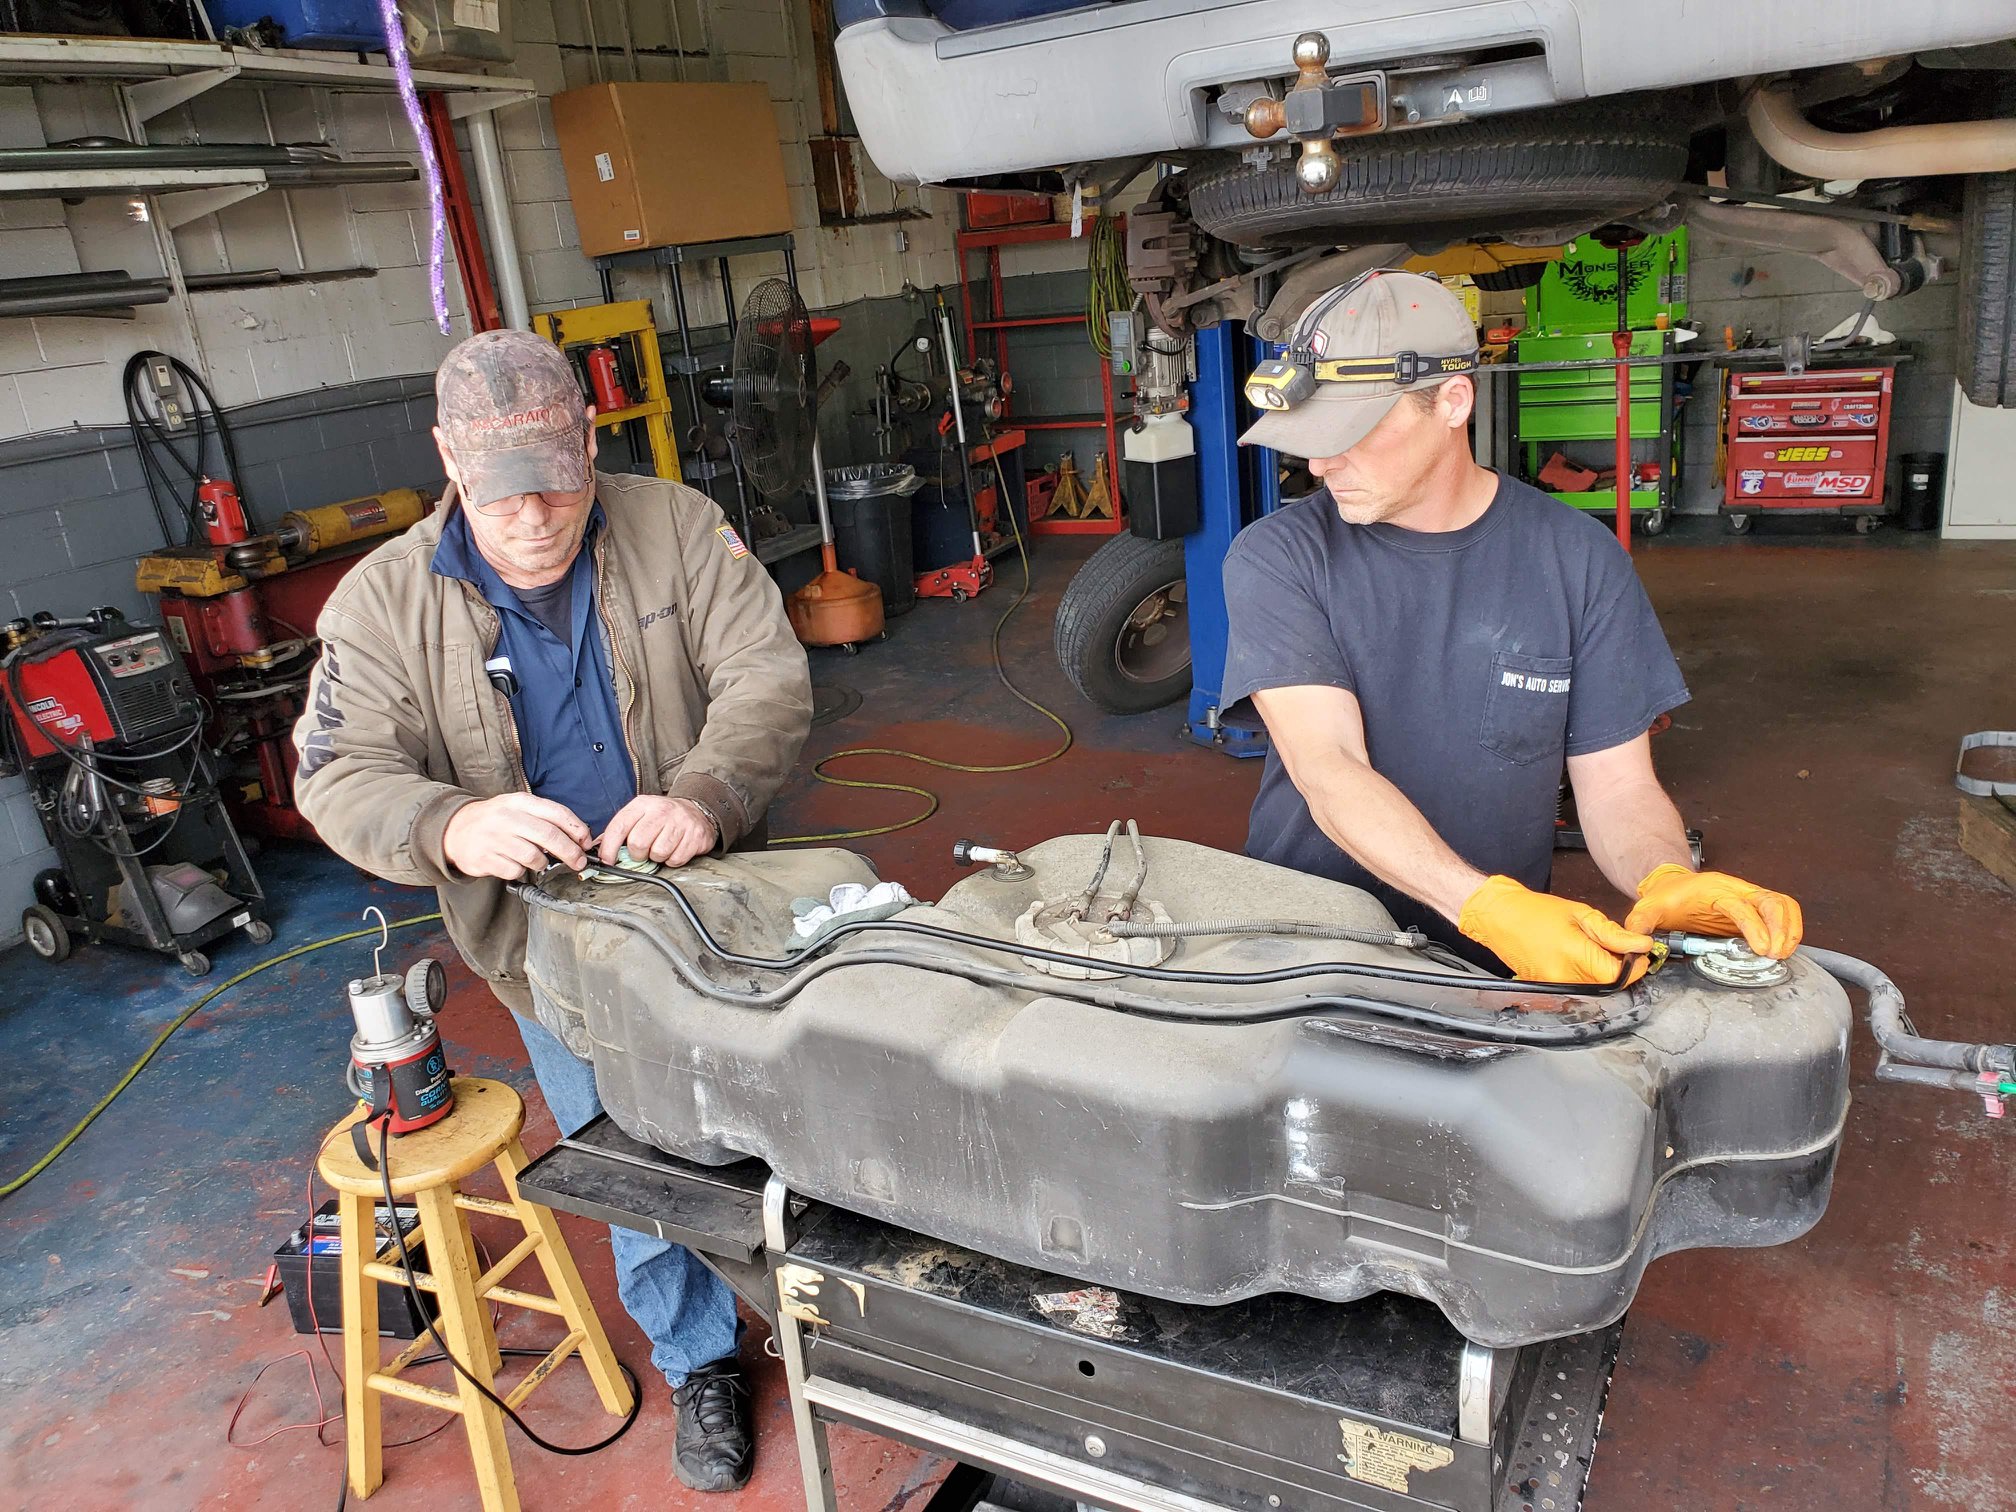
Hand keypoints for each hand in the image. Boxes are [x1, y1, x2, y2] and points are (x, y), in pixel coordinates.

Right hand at [442, 793, 589, 879]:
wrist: (455, 830)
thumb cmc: (496, 820)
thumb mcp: (518, 808)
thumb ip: (545, 818)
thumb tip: (578, 837)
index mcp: (519, 802)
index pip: (556, 813)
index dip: (576, 829)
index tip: (586, 842)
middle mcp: (507, 818)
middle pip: (549, 836)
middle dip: (570, 852)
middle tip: (579, 862)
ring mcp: (495, 838)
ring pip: (534, 857)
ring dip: (542, 864)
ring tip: (537, 861)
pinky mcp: (486, 859)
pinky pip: (516, 871)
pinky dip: (520, 871)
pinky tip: (514, 863)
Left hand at [597, 795, 716, 866]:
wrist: (695, 810)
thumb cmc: (662, 817)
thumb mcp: (640, 814)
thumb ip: (620, 829)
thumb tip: (598, 848)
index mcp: (642, 804)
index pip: (619, 827)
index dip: (609, 848)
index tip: (607, 860)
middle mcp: (661, 810)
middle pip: (638, 843)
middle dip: (638, 854)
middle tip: (643, 851)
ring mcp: (680, 822)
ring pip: (658, 853)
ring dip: (657, 857)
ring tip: (661, 848)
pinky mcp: (694, 836)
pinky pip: (676, 859)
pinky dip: (673, 860)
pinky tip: (674, 849)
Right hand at [1458, 874, 1655, 985]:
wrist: (1499, 918)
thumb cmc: (1535, 912)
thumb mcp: (1580, 914)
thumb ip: (1613, 934)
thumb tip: (1642, 944)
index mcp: (1574, 955)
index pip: (1620, 975)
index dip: (1635, 965)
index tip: (1637, 952)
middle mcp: (1564, 977)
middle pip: (1609, 985)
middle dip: (1619, 968)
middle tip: (1613, 947)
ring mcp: (1554, 987)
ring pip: (1595, 989)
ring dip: (1601, 973)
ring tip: (1591, 950)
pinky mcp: (1547, 992)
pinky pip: (1578, 989)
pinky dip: (1585, 976)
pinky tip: (1576, 959)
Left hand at [1625, 864, 1802, 957]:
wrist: (1673, 885)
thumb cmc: (1665, 898)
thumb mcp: (1647, 908)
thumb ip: (1640, 924)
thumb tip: (1638, 946)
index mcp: (1712, 890)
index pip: (1739, 906)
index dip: (1752, 926)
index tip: (1761, 948)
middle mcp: (1736, 890)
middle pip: (1770, 901)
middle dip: (1779, 928)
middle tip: (1775, 954)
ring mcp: (1749, 897)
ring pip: (1782, 904)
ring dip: (1789, 928)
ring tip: (1783, 953)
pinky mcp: (1756, 907)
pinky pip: (1783, 910)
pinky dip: (1792, 926)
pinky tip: (1787, 947)